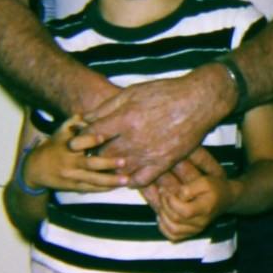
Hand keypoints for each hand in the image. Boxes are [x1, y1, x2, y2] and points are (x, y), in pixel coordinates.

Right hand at [20, 117, 126, 192]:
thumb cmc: (54, 146)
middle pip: (89, 164)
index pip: (79, 142)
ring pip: (93, 180)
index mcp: (66, 146)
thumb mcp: (61, 131)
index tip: (104, 136)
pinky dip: (104, 189)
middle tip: (124, 161)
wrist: (36, 169)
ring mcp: (72, 176)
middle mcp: (69, 162)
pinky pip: (91, 189)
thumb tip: (90, 118)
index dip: (90, 139)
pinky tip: (117, 186)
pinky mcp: (73, 186)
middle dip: (107, 163)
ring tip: (126, 179)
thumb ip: (75, 122)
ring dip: (110, 180)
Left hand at [79, 70, 232, 187]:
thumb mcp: (132, 92)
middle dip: (94, 155)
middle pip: (104, 155)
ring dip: (110, 169)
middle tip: (89, 155)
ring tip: (106, 166)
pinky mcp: (164, 162)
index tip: (74, 143)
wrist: (198, 101)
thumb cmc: (164, 92)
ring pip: (120, 170)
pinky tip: (127, 176)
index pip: (93, 135)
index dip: (81, 140)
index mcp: (126, 118)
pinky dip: (131, 181)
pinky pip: (142, 180)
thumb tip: (83, 118)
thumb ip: (107, 107)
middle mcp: (135, 138)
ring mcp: (150, 153)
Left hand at [154, 169, 234, 240]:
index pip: (184, 211)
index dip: (171, 201)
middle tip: (162, 194)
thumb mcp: (204, 181)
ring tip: (161, 205)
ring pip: (173, 230)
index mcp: (205, 209)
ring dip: (162, 217)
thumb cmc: (214, 188)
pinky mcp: (191, 233)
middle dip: (164, 205)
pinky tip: (162, 217)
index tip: (167, 191)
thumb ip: (189, 189)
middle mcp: (200, 223)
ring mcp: (195, 230)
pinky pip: (174, 237)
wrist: (225, 199)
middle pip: (176, 220)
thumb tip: (176, 197)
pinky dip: (164, 229)